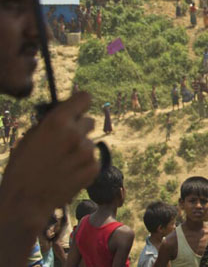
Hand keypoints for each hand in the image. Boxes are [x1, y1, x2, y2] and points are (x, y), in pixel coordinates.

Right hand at [0, 92, 99, 230]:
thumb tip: (66, 114)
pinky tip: (68, 173)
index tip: (76, 110)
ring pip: (89, 142)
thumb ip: (51, 122)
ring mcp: (87, 152)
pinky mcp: (94, 168)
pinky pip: (93, 159)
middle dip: (79, 128)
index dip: (80, 104)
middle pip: (89, 121)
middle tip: (65, 142)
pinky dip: (84, 164)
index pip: (84, 98)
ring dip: (80, 149)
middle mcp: (76, 133)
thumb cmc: (22, 167)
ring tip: (62, 163)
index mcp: (57, 122)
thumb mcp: (31, 137)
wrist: (25, 201)